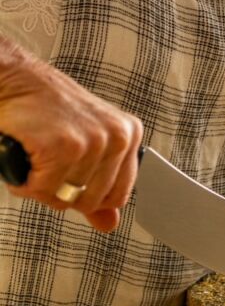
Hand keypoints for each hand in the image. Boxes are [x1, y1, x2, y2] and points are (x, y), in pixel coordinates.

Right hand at [0, 42, 142, 231]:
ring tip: (36, 154)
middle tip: (46, 163)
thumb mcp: (84, 146)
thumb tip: (111, 225)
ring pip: (64, 198)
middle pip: (90, 202)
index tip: (70, 176)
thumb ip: (100, 187)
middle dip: (60, 192)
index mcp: (128, 135)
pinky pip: (43, 190)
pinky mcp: (65, 147)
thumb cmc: (46, 111)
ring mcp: (93, 142)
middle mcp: (118, 137)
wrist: (15, 80)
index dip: (87, 196)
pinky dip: (24, 181)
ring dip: (39, 185)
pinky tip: (25, 154)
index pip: (118, 196)